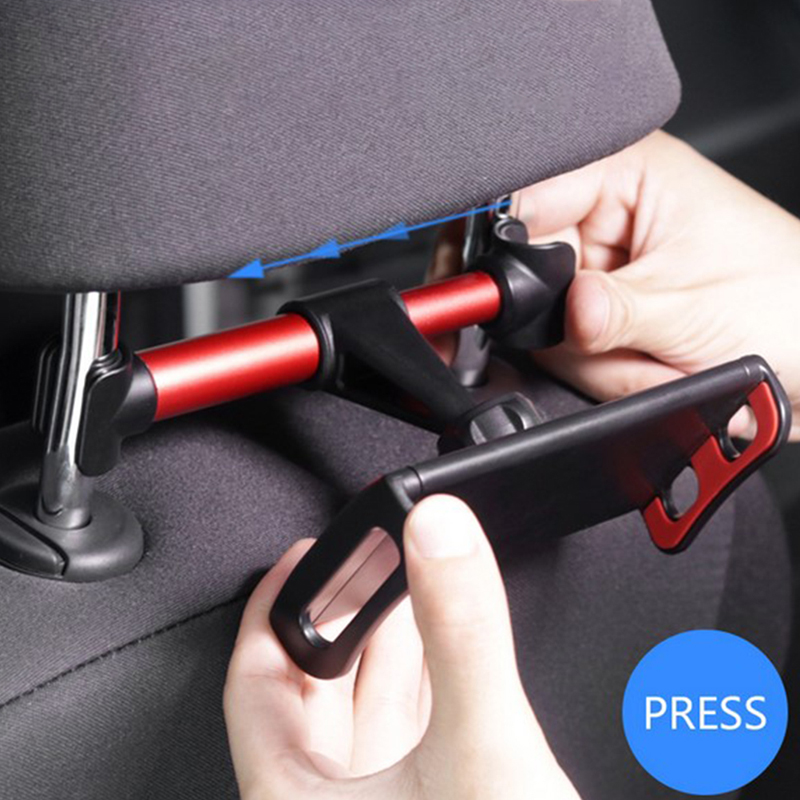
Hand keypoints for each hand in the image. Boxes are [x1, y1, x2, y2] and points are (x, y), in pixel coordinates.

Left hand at [224, 494, 578, 799]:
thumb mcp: (479, 747)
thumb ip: (460, 631)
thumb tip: (439, 531)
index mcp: (294, 792)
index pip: (254, 674)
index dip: (276, 602)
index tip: (302, 554)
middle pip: (314, 683)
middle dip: (348, 611)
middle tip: (377, 560)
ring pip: (363, 710)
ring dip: (390, 647)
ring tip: (416, 589)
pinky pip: (407, 734)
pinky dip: (425, 687)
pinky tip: (452, 660)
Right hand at [516, 130, 799, 438]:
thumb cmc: (786, 302)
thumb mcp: (694, 308)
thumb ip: (617, 312)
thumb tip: (567, 310)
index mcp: (627, 177)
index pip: (530, 201)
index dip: (518, 254)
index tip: (530, 300)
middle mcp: (606, 220)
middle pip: (532, 280)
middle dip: (583, 332)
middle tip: (637, 341)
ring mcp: (602, 272)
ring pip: (550, 330)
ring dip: (606, 361)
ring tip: (665, 354)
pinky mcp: (602, 314)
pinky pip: (570, 354)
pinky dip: (611, 373)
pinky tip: (654, 364)